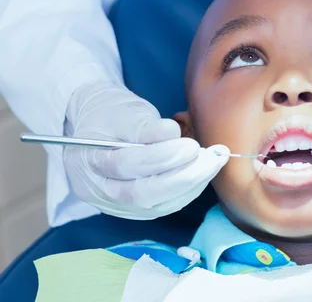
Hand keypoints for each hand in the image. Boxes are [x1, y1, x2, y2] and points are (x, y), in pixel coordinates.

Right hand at [63, 82, 228, 218]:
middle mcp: (101, 190)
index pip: (125, 166)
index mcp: (87, 161)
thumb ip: (143, 126)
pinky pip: (168, 205)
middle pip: (143, 194)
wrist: (99, 129)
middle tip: (213, 157)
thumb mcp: (121, 112)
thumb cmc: (110, 115)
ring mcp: (119, 205)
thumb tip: (171, 133)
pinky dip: (191, 189)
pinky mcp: (140, 209)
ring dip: (193, 184)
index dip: (162, 157)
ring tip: (215, 161)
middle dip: (184, 177)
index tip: (191, 145)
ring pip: (159, 204)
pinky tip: (207, 171)